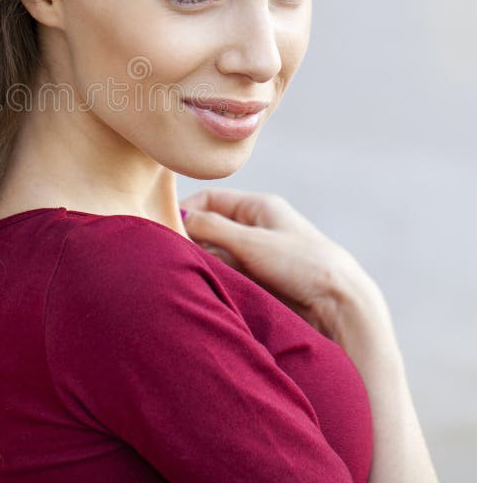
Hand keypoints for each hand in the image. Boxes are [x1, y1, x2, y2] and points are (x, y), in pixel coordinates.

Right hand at [180, 186, 370, 337]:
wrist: (342, 306)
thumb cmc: (302, 265)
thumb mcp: (251, 242)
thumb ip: (211, 228)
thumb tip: (178, 217)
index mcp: (260, 206)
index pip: (210, 199)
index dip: (186, 210)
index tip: (164, 228)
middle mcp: (258, 227)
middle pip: (211, 227)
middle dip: (190, 239)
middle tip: (169, 254)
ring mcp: (259, 255)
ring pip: (217, 253)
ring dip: (202, 262)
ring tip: (184, 274)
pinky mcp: (261, 280)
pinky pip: (228, 274)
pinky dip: (214, 278)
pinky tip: (203, 287)